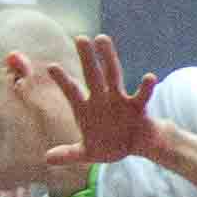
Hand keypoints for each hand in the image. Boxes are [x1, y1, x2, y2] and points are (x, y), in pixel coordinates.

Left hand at [40, 35, 166, 169]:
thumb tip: (46, 158)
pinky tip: (150, 77)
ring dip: (109, 58)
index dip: (63, 81)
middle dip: (87, 58)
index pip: (72, 92)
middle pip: (93, 75)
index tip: (51, 67)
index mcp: (87, 109)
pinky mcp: (138, 107)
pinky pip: (142, 96)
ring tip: (103, 40)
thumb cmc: (111, 144)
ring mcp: (120, 100)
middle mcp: (102, 99)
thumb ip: (68, 154)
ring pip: (114, 75)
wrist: (137, 146)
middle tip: (80, 38)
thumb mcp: (87, 153)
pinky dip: (146, 87)